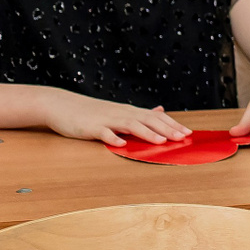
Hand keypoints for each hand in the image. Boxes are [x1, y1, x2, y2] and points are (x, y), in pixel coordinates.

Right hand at [45, 92, 189, 147]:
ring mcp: (106, 119)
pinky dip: (113, 138)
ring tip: (161, 141)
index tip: (188, 133)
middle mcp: (121, 113)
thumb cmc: (91, 111)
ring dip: (146, 133)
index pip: (155, 117)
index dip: (172, 124)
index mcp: (129, 111)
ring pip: (130, 125)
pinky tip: (122, 144)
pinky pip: (103, 133)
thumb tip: (160, 110)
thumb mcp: (119, 110)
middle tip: (183, 138)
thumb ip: (140, 113)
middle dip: (167, 129)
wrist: (61, 105)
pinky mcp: (91, 127)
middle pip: (148, 120)